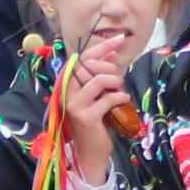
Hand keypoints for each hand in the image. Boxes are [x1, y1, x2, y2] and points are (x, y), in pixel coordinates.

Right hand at [60, 39, 129, 185]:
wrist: (90, 151)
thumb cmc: (95, 120)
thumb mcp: (99, 94)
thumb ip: (102, 73)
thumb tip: (112, 52)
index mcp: (67, 83)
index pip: (83, 57)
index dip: (102, 46)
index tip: (120, 38)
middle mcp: (66, 92)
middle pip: (90, 65)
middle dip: (111, 68)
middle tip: (119, 80)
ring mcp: (74, 105)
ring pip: (98, 79)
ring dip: (115, 81)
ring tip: (119, 90)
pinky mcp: (85, 117)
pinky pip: (107, 99)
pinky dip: (120, 97)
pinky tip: (123, 100)